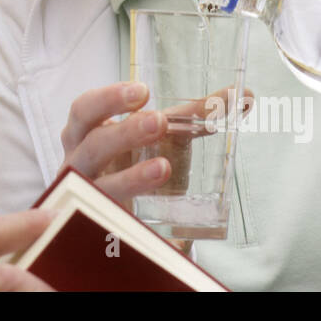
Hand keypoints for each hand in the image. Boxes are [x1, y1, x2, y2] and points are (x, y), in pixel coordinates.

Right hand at [58, 81, 253, 208]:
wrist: (116, 211)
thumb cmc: (133, 161)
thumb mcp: (158, 136)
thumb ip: (194, 116)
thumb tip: (243, 95)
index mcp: (84, 134)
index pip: (85, 110)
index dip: (109, 99)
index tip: (143, 92)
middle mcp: (78, 163)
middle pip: (90, 145)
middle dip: (124, 132)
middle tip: (160, 122)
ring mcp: (87, 198)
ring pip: (99, 186)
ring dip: (130, 177)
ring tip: (163, 169)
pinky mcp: (99, 228)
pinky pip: (108, 227)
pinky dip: (128, 225)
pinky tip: (152, 227)